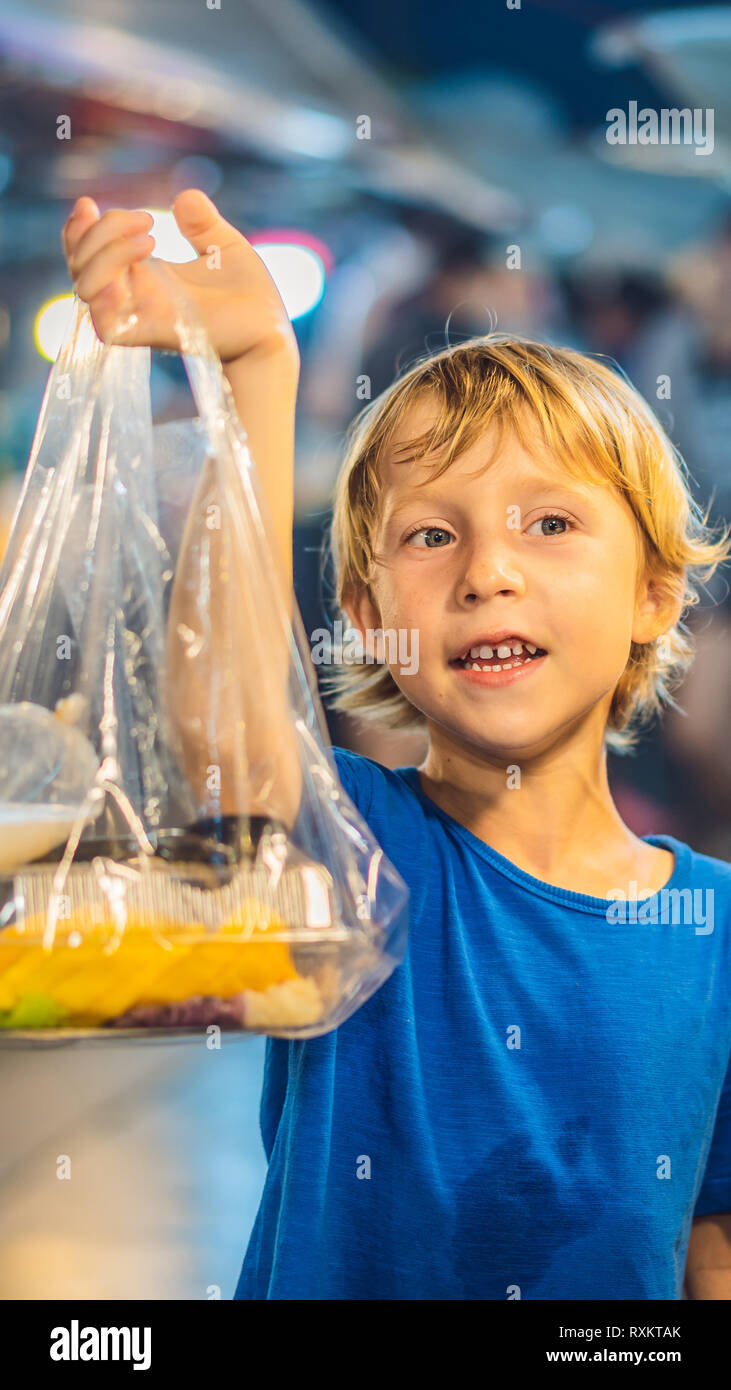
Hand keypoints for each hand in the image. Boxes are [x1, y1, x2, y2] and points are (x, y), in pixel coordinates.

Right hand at [62, 189, 299, 367]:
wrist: (271, 333)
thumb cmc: (253, 302)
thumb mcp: (225, 248)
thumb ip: (202, 225)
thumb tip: (185, 197)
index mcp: (145, 277)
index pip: (88, 256)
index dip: (79, 231)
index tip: (90, 203)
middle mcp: (134, 297)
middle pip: (80, 266)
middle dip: (95, 232)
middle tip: (144, 219)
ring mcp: (138, 317)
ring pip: (85, 287)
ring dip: (103, 251)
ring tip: (148, 236)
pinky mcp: (148, 334)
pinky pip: (104, 318)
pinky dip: (111, 279)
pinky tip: (148, 252)